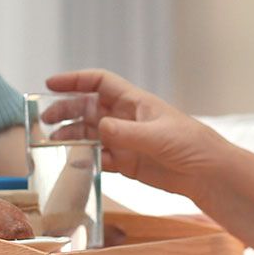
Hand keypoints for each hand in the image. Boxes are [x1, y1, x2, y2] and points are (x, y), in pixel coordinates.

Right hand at [45, 68, 231, 203]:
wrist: (207, 174)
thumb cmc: (190, 144)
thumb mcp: (156, 136)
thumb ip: (125, 133)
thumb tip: (98, 128)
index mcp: (134, 102)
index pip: (99, 82)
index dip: (74, 80)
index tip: (50, 85)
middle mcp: (126, 119)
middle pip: (87, 108)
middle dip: (65, 111)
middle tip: (45, 121)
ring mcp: (125, 141)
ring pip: (90, 134)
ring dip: (71, 137)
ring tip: (52, 143)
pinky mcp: (127, 163)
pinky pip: (98, 158)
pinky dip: (84, 160)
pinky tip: (72, 163)